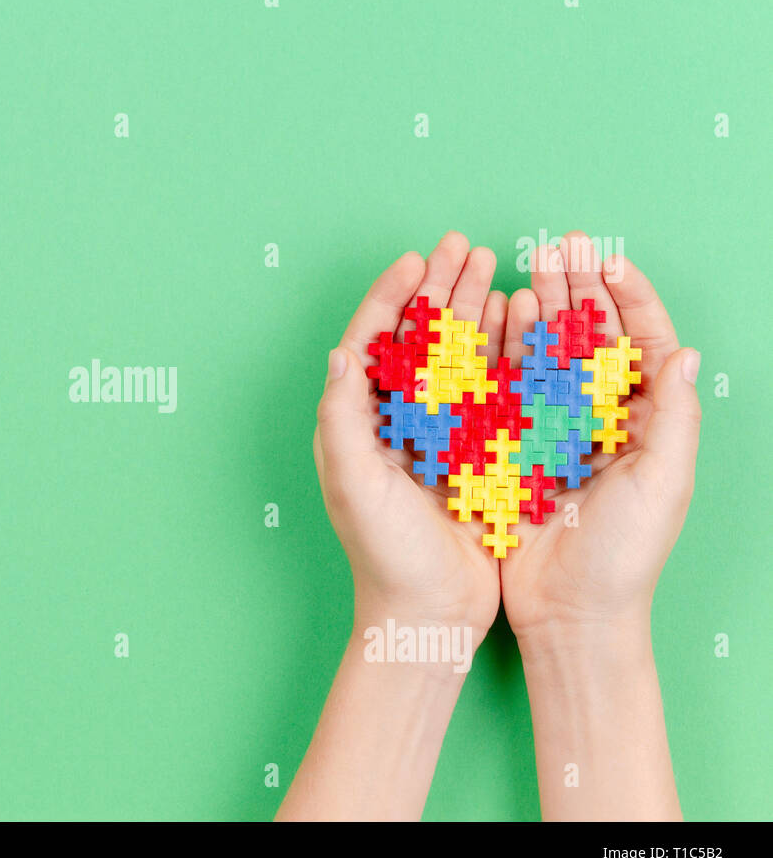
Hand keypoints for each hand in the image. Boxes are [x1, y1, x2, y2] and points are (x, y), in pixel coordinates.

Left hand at [315, 232, 506, 645]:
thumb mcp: (352, 483)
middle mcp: (393, 421)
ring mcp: (435, 434)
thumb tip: (340, 353)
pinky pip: (488, 389)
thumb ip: (342, 418)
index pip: (373, 342)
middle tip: (462, 245)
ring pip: (456, 355)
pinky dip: (501, 351)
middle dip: (438, 289)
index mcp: (357, 421)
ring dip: (472, 310)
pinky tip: (518, 321)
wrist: (427, 613)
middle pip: (418, 338)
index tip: (415, 259)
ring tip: (493, 266)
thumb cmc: (382, 553)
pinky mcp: (473, 452)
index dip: (392, 297)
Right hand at [500, 232, 701, 640]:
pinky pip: (510, 387)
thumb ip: (675, 417)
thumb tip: (685, 353)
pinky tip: (497, 318)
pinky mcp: (514, 447)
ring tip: (529, 266)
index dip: (629, 297)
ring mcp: (556, 430)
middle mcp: (602, 418)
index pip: (643, 343)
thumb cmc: (626, 555)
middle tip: (560, 243)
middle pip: (592, 337)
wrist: (569, 612)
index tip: (609, 260)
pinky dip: (505, 350)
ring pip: (549, 353)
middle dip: (579, 286)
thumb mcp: (663, 484)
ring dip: (541, 308)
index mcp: (647, 422)